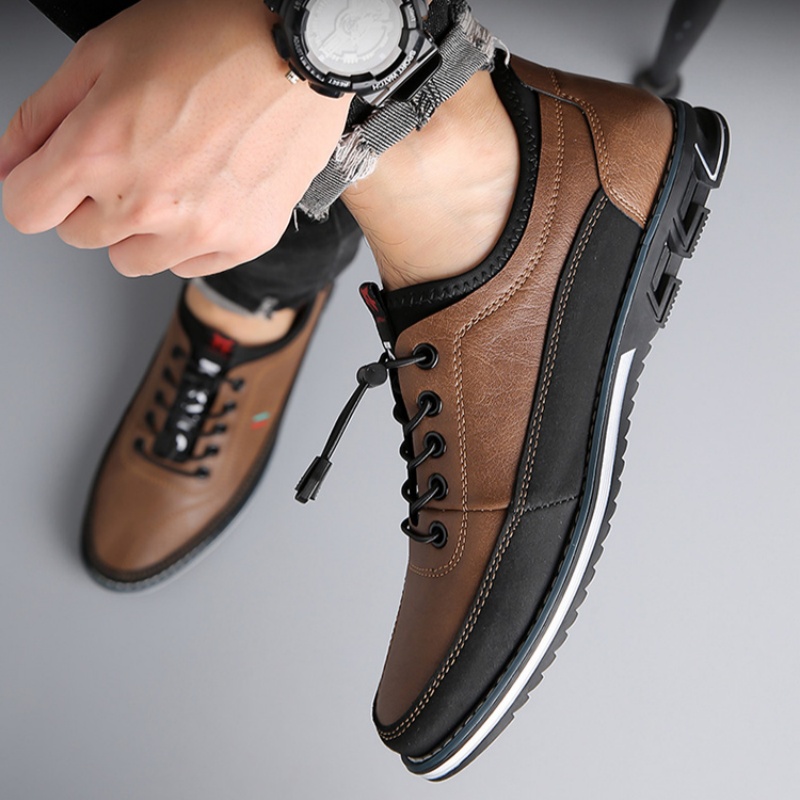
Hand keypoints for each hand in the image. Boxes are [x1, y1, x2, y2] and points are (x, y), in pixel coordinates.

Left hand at [0, 0, 349, 277]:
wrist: (300, 55)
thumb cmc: (211, 39)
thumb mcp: (103, 53)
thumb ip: (42, 117)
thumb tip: (8, 164)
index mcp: (99, 151)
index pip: (26, 211)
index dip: (32, 189)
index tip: (49, 180)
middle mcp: (148, 203)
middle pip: (81, 237)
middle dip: (90, 202)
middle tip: (128, 159)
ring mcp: (201, 229)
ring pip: (134, 260)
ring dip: (137, 229)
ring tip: (169, 181)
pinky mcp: (244, 240)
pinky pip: (189, 265)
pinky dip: (187, 239)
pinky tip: (204, 194)